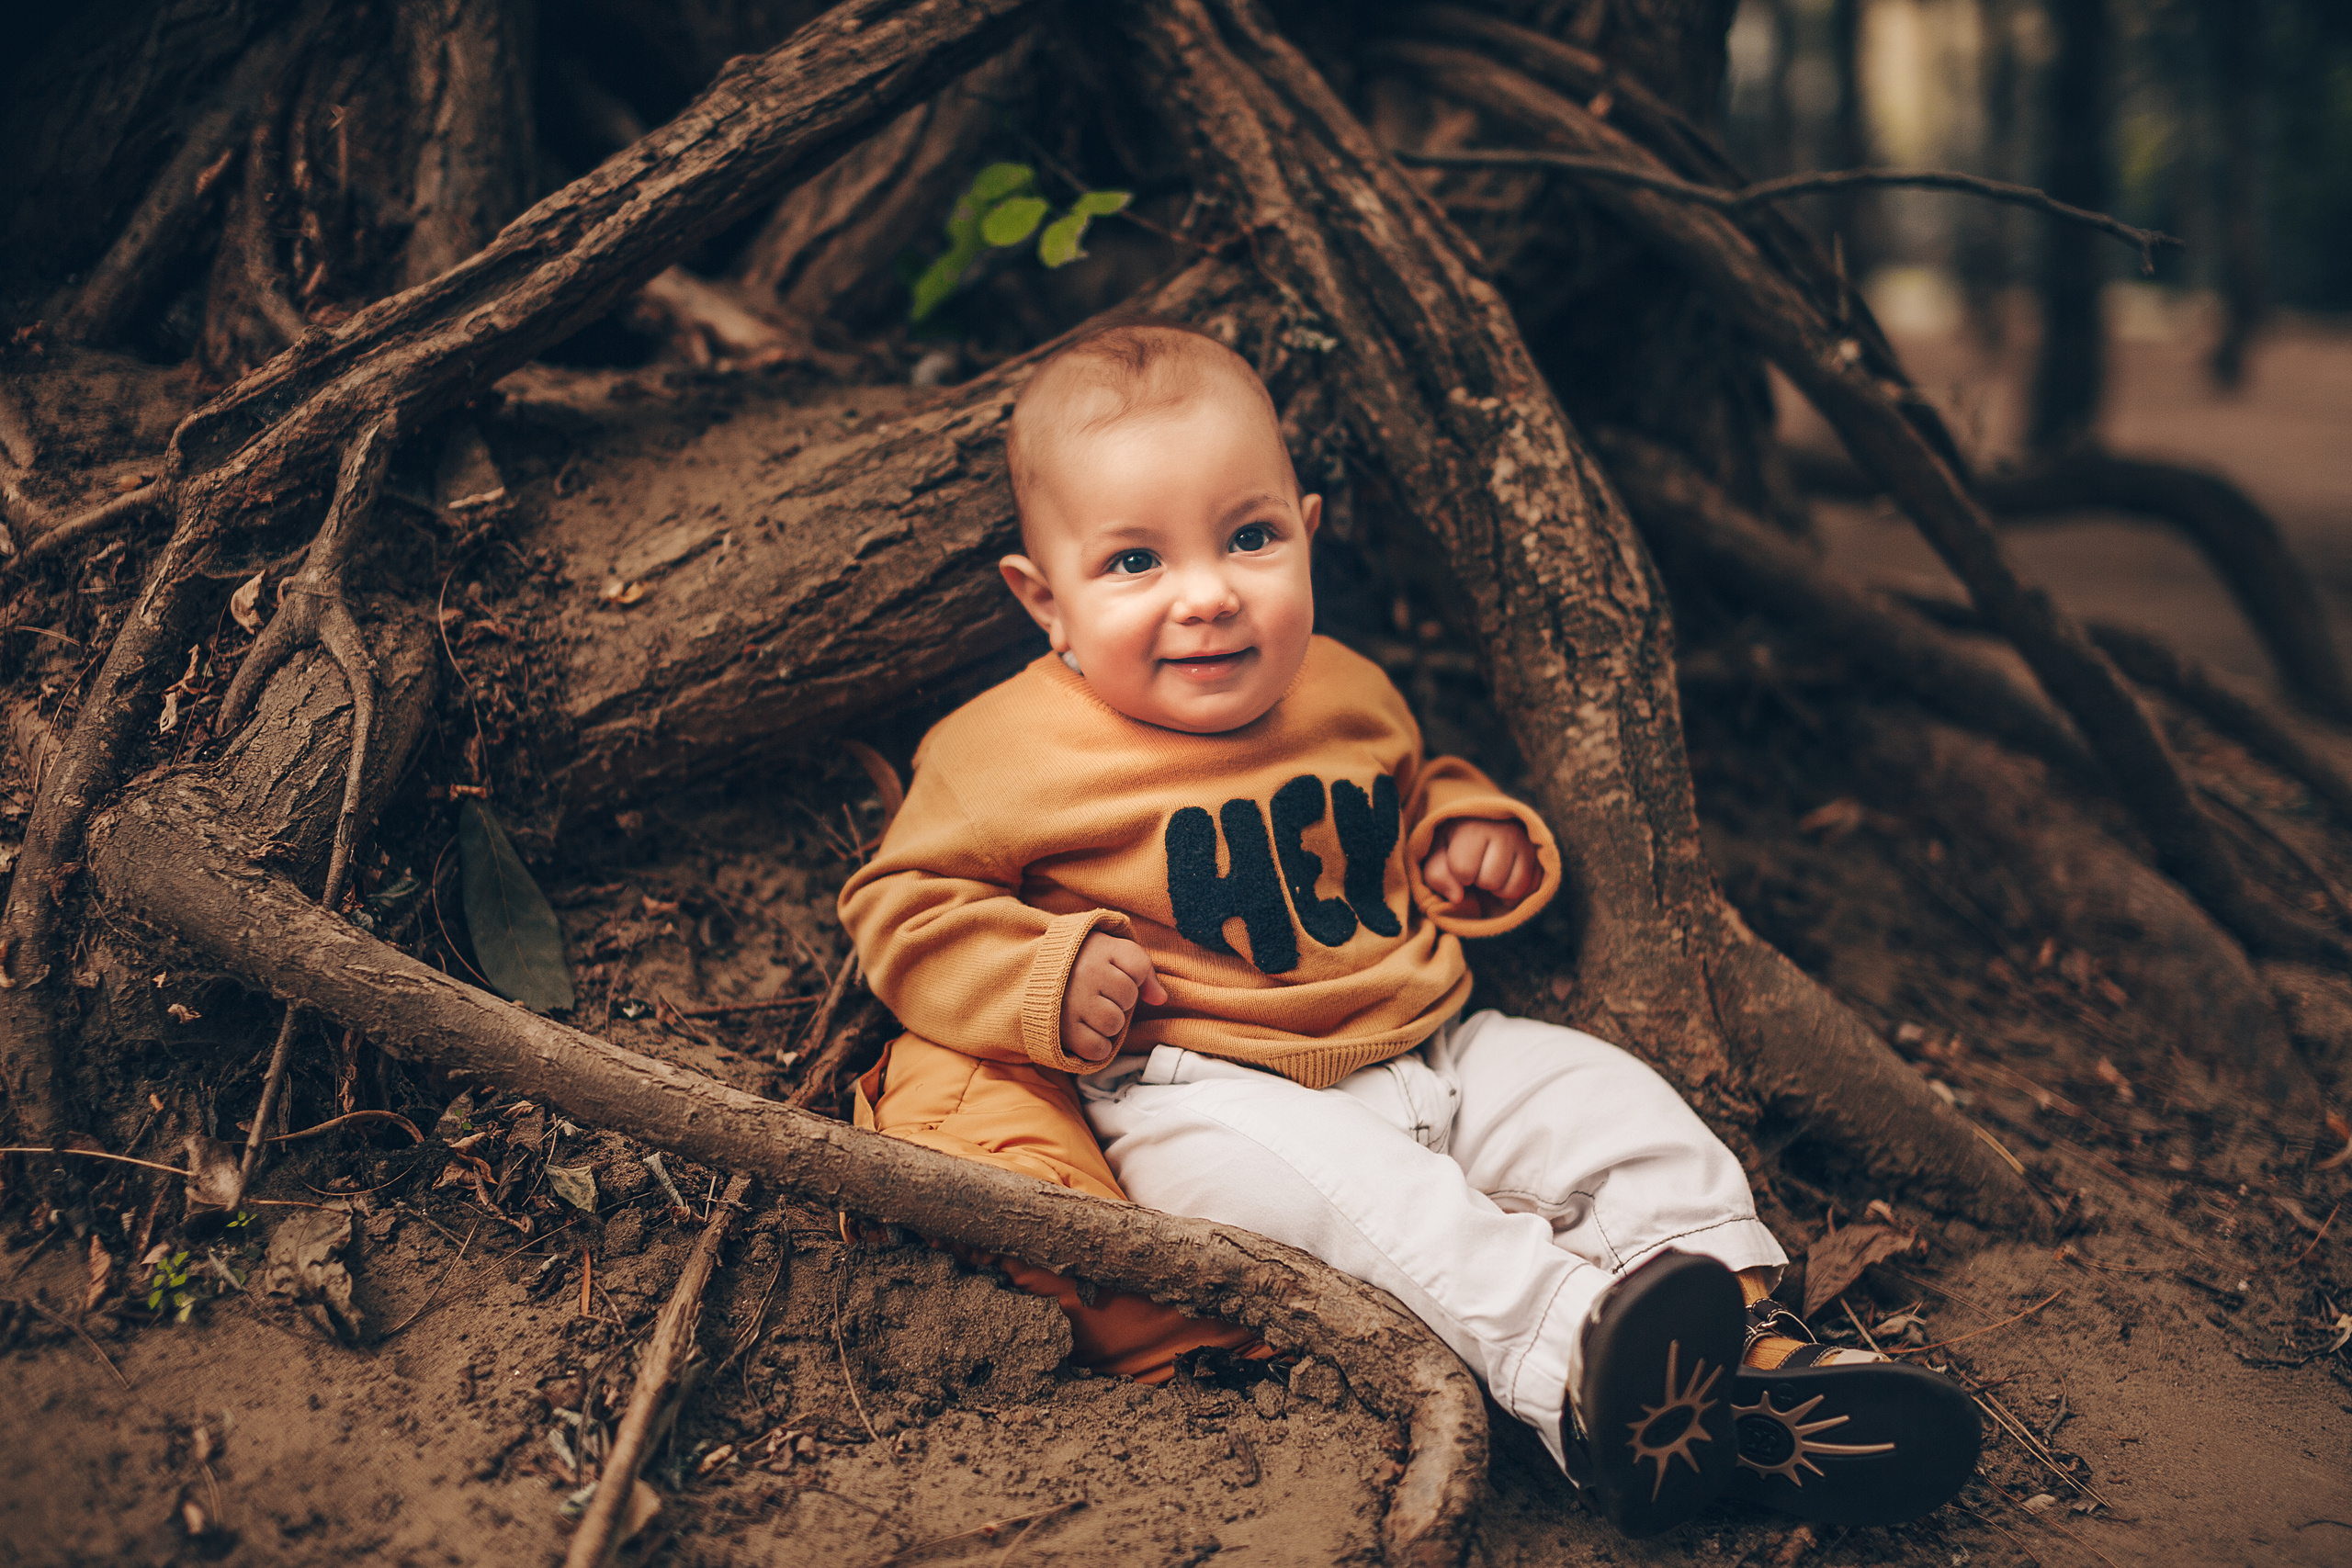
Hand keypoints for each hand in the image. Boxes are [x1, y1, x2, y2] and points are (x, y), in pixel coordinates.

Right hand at [1062, 931, 1167, 1064]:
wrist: (1026, 975)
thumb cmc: (1078, 963)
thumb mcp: (1110, 951)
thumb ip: (1141, 968)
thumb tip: (1160, 999)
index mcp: (1098, 947)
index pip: (1138, 967)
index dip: (1134, 976)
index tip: (1115, 975)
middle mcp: (1085, 973)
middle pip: (1128, 997)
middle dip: (1120, 1000)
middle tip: (1099, 995)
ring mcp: (1072, 1002)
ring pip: (1114, 1023)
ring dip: (1109, 1023)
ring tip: (1092, 1013)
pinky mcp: (1062, 1030)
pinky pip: (1098, 1049)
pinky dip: (1098, 1046)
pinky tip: (1088, 1032)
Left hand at [1421, 817, 1540, 918]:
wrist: (1483, 822)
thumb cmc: (1456, 841)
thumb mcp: (1437, 853)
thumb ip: (1437, 875)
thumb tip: (1457, 898)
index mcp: (1474, 827)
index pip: (1464, 870)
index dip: (1458, 874)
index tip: (1459, 861)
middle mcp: (1505, 832)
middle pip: (1489, 881)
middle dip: (1478, 881)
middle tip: (1477, 867)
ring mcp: (1525, 844)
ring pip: (1511, 889)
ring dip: (1496, 889)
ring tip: (1490, 873)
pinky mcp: (1538, 857)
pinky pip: (1528, 890)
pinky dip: (1513, 893)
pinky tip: (1504, 880)